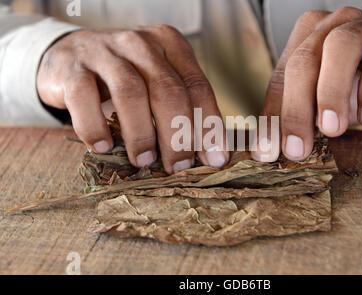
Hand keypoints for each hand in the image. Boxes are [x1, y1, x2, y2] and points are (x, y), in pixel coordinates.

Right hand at [37, 25, 228, 173]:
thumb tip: (207, 154)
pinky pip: (84, 99)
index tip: (215, 159)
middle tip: (177, 166)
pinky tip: (103, 147)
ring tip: (143, 161)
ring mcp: (104, 52)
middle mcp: (141, 43)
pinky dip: (95, 127)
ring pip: (131, 94)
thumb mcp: (156, 82)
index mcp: (170, 45)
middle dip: (177, 136)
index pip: (198, 87)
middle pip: (168, 91)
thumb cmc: (124, 77)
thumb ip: (180, 108)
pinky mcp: (72, 67)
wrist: (71, 54)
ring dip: (141, 134)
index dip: (209, 126)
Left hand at [253, 7, 361, 161]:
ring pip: (339, 49)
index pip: (281, 78)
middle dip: (295, 110)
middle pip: (303, 62)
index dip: (273, 116)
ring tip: (331, 129)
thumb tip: (278, 150)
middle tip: (296, 149)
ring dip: (331, 93)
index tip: (268, 152)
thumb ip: (306, 117)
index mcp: (306, 39)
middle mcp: (332, 26)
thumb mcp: (329, 103)